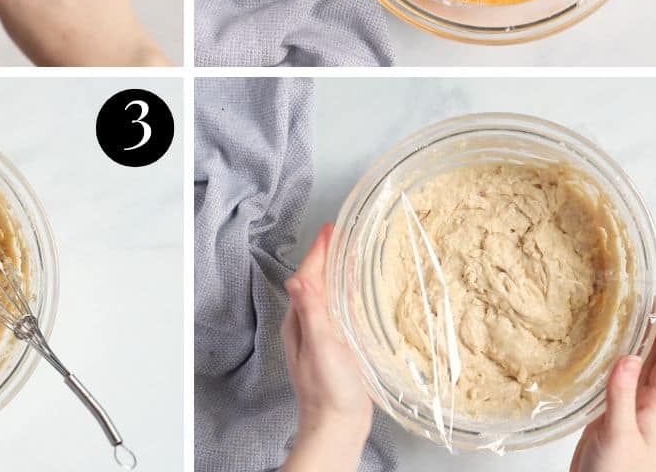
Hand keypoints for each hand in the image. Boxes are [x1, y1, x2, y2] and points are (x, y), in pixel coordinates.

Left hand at [281, 223, 372, 471]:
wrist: (336, 427)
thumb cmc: (329, 391)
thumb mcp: (321, 348)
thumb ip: (310, 313)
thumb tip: (297, 278)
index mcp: (300, 321)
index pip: (308, 275)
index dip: (320, 251)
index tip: (331, 228)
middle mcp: (306, 324)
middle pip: (317, 280)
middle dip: (328, 255)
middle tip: (342, 233)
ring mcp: (320, 336)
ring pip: (328, 294)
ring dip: (337, 272)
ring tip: (351, 253)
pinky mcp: (335, 347)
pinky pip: (339, 310)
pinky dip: (346, 293)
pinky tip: (358, 293)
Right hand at [570, 295, 655, 471]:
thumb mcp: (617, 433)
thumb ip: (621, 396)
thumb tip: (627, 356)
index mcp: (655, 408)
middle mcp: (645, 406)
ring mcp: (628, 410)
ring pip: (640, 369)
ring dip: (641, 343)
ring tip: (635, 318)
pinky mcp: (608, 416)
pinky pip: (618, 380)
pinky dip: (616, 361)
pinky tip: (605, 355)